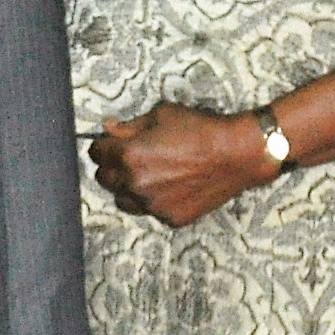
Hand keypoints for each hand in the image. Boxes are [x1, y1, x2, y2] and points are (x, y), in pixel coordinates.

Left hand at [90, 103, 274, 227]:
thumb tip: (108, 129)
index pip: (96, 153)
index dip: (103, 146)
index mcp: (128, 156)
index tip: (110, 145)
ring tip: (148, 174)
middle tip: (129, 158)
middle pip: (104, 178)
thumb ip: (129, 126)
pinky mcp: (170, 218)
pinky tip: (169, 186)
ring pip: (122, 200)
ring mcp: (153, 204)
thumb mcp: (161, 115)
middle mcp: (136, 183)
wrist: (238, 154)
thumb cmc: (202, 130)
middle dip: (112, 166)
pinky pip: (150, 211)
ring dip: (128, 188)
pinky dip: (154, 201)